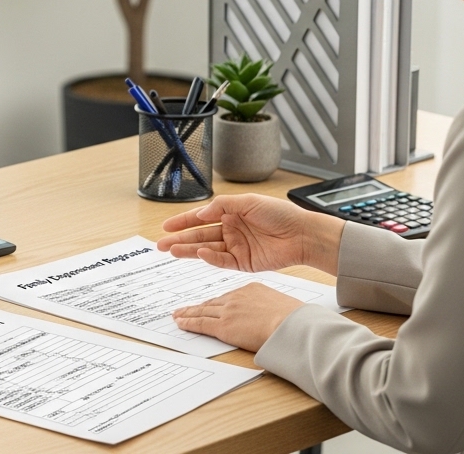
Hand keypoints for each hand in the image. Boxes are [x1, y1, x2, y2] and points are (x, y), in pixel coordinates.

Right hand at [157, 193, 345, 274]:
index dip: (183, 221)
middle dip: (180, 239)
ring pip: (206, 249)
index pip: (201, 217)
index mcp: (231, 213)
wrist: (302, 234)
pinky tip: (200, 254)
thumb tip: (201, 212)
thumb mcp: (249, 202)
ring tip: (171, 250)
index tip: (166, 226)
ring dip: (189, 250)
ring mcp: (237, 247)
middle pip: (200, 235)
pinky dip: (210, 258)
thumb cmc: (281, 214)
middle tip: (161, 243)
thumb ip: (222, 206)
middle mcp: (231, 230)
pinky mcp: (244, 262)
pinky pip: (222, 261)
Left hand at [172, 282, 305, 351]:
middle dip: (198, 306)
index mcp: (252, 289)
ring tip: (178, 315)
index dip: (216, 302)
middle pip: (212, 302)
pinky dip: (188, 322)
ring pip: (202, 311)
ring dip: (188, 313)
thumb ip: (271, 309)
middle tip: (185, 308)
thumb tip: (275, 318)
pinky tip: (180, 323)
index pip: (229, 297)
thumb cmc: (294, 319)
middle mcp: (237, 297)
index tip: (209, 305)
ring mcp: (228, 311)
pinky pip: (200, 323)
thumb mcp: (282, 306)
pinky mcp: (223, 326)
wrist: (291, 325)